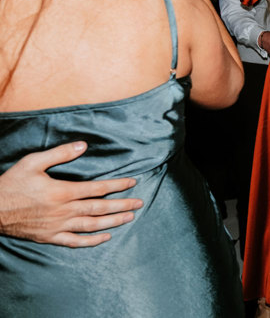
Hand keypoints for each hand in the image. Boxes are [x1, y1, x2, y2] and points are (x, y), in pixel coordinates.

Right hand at [0, 142, 141, 246]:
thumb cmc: (12, 184)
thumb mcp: (33, 163)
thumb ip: (59, 154)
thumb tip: (83, 146)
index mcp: (62, 192)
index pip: (97, 189)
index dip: (117, 186)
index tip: (133, 183)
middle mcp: (63, 211)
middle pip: (99, 208)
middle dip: (122, 205)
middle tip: (139, 203)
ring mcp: (57, 226)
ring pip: (91, 226)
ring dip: (112, 222)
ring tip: (129, 218)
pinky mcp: (49, 237)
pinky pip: (74, 242)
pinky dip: (91, 241)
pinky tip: (105, 237)